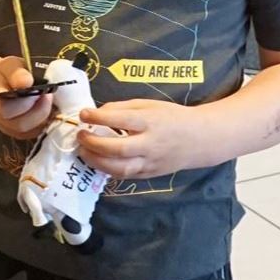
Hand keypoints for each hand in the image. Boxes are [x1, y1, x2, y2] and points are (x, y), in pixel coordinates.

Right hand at [0, 56, 51, 135]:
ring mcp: (12, 129)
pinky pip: (38, 132)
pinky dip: (48, 121)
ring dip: (45, 116)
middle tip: (49, 94)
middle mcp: (1, 120)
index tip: (38, 90)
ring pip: (32, 131)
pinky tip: (51, 108)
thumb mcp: (10, 67)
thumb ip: (17, 74)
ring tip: (50, 99)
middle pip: (21, 125)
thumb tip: (26, 82)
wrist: (0, 84)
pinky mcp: (24, 133)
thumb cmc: (6, 74)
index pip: (6, 110)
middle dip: (40, 111)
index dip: (24, 103)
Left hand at [78, 99, 202, 180]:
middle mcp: (150, 144)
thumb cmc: (171, 117)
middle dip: (93, 143)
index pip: (121, 119)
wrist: (199, 139)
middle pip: (118, 148)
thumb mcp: (149, 104)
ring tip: (83, 152)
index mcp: (150, 121)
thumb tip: (97, 113)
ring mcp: (150, 162)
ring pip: (119, 168)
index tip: (83, 114)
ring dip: (96, 161)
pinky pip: (125, 175)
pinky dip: (108, 169)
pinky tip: (97, 161)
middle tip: (80, 135)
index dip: (98, 117)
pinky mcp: (149, 174)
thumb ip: (123, 108)